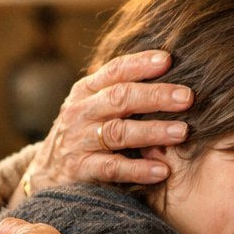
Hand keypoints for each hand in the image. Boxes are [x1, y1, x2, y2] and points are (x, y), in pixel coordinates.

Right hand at [17, 49, 193, 199]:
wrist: (46, 173)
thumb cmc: (84, 133)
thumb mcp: (93, 105)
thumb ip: (121, 90)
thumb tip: (169, 68)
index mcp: (86, 90)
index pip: (114, 71)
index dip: (140, 64)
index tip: (168, 60)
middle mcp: (81, 112)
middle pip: (120, 98)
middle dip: (155, 96)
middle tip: (188, 97)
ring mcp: (79, 141)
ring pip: (118, 132)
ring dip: (153, 131)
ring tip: (183, 132)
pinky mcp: (81, 170)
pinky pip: (112, 168)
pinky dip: (138, 169)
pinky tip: (162, 170)